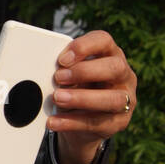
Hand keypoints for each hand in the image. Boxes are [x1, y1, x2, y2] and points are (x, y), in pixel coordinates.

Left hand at [50, 30, 137, 163]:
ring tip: (57, 98)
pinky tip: (54, 122)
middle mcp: (124, 75)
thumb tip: (38, 71)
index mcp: (110, 55)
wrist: (81, 122)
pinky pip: (98, 123)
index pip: (104, 41)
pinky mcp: (120, 122)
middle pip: (115, 67)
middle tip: (58, 78)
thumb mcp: (69, 76)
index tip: (62, 59)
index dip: (84, 46)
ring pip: (112, 99)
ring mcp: (126, 99)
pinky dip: (72, 123)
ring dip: (82, 98)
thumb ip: (61, 70)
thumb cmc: (75, 89)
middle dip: (85, 71)